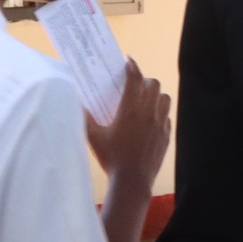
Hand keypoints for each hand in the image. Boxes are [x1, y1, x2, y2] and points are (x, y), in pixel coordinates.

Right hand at [87, 62, 171, 186]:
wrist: (132, 181)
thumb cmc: (111, 157)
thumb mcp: (93, 137)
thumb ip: (85, 118)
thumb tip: (75, 102)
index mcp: (130, 109)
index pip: (135, 78)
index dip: (132, 66)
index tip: (127, 61)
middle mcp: (148, 113)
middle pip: (153, 84)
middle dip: (144, 80)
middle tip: (134, 86)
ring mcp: (160, 124)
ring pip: (164, 98)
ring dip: (155, 95)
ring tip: (144, 101)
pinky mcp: (166, 135)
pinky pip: (167, 116)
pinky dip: (160, 112)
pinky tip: (150, 120)